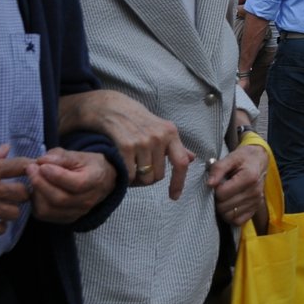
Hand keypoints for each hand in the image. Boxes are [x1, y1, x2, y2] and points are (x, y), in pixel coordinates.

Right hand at [0, 145, 33, 234]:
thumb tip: (6, 148)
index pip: (22, 166)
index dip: (32, 169)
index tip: (35, 172)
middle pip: (23, 192)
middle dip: (24, 194)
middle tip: (19, 194)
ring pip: (14, 212)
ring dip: (12, 211)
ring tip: (7, 208)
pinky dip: (0, 226)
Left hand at [28, 148, 116, 224]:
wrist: (99, 182)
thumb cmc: (87, 166)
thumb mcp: (79, 156)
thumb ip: (61, 157)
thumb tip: (41, 161)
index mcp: (95, 181)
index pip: (77, 184)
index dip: (56, 175)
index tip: (42, 165)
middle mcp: (88, 200)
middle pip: (60, 198)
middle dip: (40, 183)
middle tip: (30, 169)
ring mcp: (77, 212)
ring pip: (49, 209)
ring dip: (36, 193)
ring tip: (34, 179)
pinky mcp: (65, 219)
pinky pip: (44, 215)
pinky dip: (36, 202)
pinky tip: (37, 190)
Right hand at [60, 91, 193, 198]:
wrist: (111, 107)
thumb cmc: (138, 120)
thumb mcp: (161, 128)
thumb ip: (176, 146)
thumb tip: (192, 159)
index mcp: (171, 133)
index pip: (181, 163)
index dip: (179, 182)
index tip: (174, 196)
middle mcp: (159, 137)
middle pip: (158, 175)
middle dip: (149, 179)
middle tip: (140, 172)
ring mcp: (142, 141)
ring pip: (143, 177)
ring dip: (136, 179)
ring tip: (130, 169)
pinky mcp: (125, 146)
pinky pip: (129, 174)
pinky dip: (125, 177)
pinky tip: (121, 168)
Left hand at [209, 144, 267, 230]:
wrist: (259, 161)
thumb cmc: (243, 159)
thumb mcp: (230, 158)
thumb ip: (218, 169)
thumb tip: (209, 184)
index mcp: (249, 177)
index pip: (222, 193)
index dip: (215, 190)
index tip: (217, 183)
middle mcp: (254, 192)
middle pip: (224, 206)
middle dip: (217, 200)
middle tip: (219, 191)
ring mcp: (256, 201)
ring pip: (230, 216)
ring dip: (222, 209)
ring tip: (224, 198)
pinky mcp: (255, 208)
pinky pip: (238, 221)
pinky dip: (231, 216)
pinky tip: (230, 205)